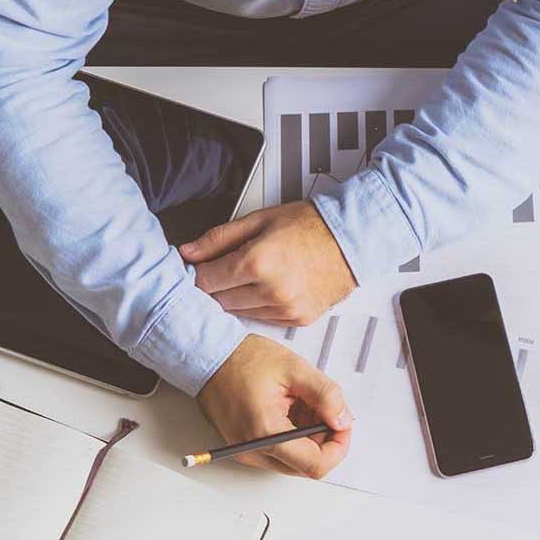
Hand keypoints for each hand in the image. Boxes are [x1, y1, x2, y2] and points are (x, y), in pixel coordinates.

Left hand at [180, 201, 357, 324]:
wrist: (352, 238)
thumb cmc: (310, 225)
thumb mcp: (259, 220)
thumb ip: (218, 238)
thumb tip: (187, 252)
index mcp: (256, 262)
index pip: (205, 282)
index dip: (196, 274)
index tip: (196, 268)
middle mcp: (270, 291)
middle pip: (218, 301)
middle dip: (215, 286)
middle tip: (222, 270)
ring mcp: (285, 309)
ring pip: (239, 313)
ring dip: (236, 297)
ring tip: (250, 276)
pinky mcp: (298, 319)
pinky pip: (263, 318)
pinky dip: (258, 305)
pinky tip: (268, 287)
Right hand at [195, 334, 352, 477]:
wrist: (209, 356)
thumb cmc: (244, 359)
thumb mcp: (295, 369)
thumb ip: (326, 395)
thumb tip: (343, 420)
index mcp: (266, 432)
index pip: (314, 465)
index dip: (338, 448)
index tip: (343, 425)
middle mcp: (253, 450)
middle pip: (306, 467)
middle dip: (324, 440)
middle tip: (326, 410)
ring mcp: (247, 452)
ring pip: (294, 461)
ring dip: (309, 438)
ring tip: (303, 404)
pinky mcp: (244, 447)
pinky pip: (279, 453)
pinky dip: (293, 436)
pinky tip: (290, 409)